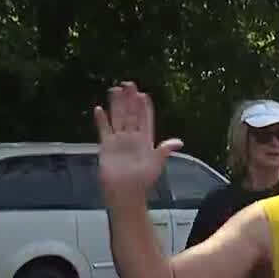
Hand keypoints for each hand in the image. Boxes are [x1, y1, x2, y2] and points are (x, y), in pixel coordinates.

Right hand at [93, 82, 183, 198]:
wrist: (126, 193)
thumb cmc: (143, 180)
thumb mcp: (157, 164)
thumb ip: (165, 150)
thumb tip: (179, 142)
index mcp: (146, 140)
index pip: (145, 119)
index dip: (145, 107)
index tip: (143, 94)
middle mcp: (132, 138)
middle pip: (131, 114)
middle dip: (130, 99)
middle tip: (128, 84)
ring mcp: (119, 141)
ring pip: (117, 118)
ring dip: (116, 104)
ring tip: (115, 89)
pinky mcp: (107, 146)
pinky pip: (103, 130)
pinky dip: (101, 120)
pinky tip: (99, 109)